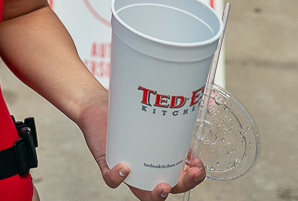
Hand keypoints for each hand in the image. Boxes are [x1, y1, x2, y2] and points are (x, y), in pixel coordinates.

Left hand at [77, 98, 205, 198]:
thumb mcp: (150, 115)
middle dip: (182, 186)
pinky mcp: (107, 164)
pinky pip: (111, 179)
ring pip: (142, 193)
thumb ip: (165, 115)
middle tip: (190, 175)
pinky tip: (125, 169)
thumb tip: (185, 108)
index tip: (199, 165)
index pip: (180, 178)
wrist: (98, 105)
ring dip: (154, 195)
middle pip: (166, 190)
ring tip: (163, 186)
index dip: (193, 178)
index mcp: (159, 163)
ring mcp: (127, 170)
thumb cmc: (127, 113)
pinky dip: (117, 177)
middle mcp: (145, 171)